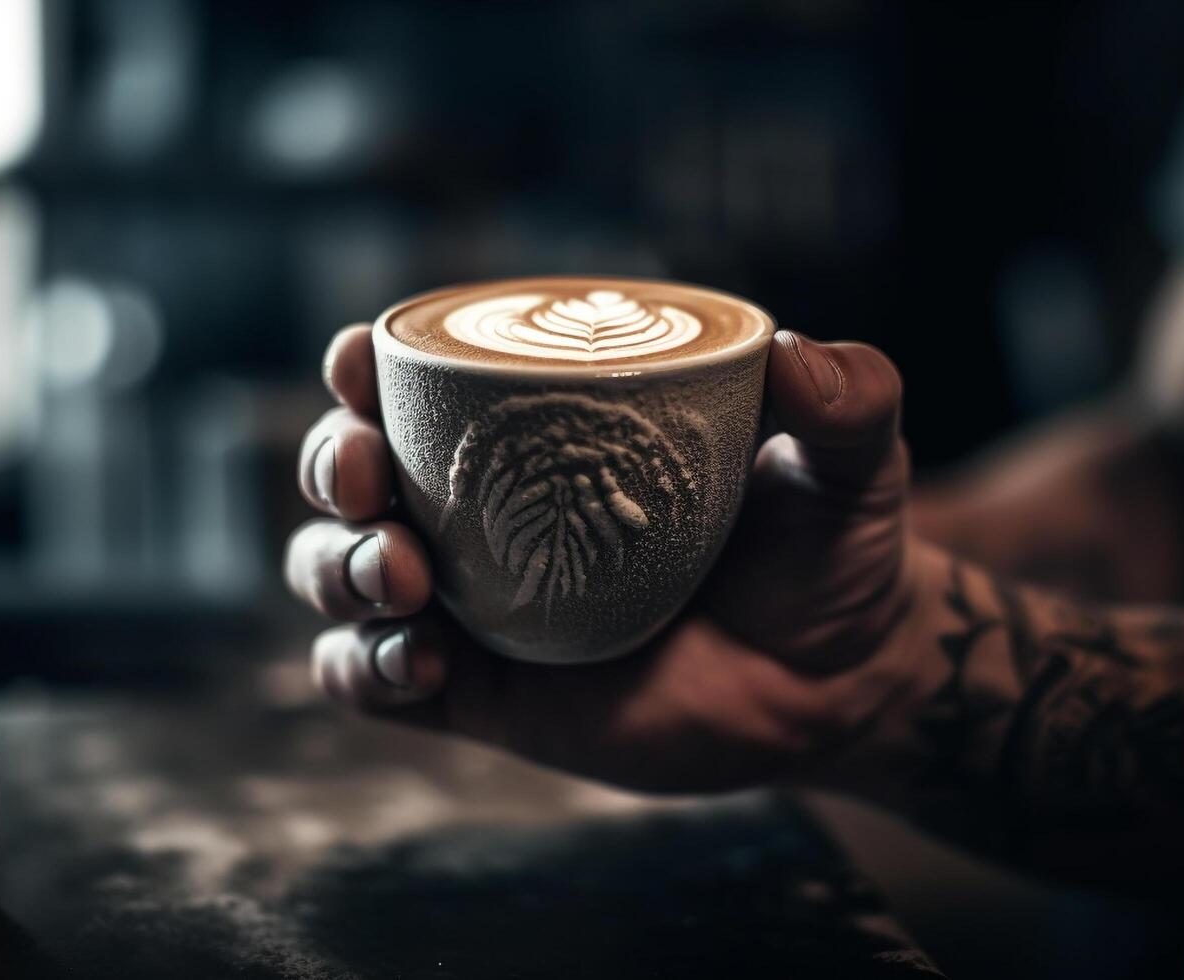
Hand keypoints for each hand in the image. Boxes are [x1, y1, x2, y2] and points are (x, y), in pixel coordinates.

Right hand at [285, 323, 922, 791]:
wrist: (839, 681)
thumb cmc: (829, 549)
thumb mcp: (850, 462)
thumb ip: (847, 399)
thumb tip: (802, 360)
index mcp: (545, 431)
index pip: (420, 383)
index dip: (362, 365)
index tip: (361, 361)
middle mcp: (488, 509)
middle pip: (352, 472)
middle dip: (333, 464)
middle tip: (375, 482)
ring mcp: (476, 604)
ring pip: (340, 572)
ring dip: (339, 568)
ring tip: (407, 580)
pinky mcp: (482, 695)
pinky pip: (375, 680)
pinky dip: (365, 669)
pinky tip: (421, 664)